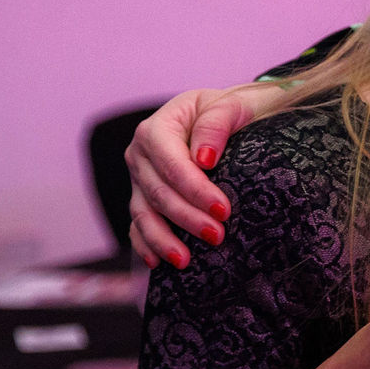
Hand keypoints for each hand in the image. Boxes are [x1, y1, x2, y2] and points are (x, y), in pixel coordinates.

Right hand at [126, 84, 278, 267]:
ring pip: (144, 212)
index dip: (195, 189)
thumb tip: (204, 159)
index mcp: (157, 128)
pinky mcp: (143, 196)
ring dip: (163, 238)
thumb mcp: (231, 105)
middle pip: (159, 192)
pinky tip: (158, 263)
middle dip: (187, 217)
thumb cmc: (231, 108)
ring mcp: (139, 177)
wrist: (225, 114)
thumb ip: (216, 124)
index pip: (172, 163)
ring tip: (186, 260)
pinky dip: (145, 244)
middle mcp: (140, 153)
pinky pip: (138, 223)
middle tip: (217, 236)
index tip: (223, 210)